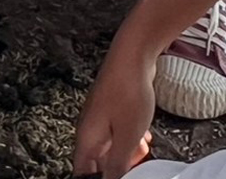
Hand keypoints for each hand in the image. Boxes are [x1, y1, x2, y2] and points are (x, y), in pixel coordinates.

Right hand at [72, 39, 158, 178]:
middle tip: (135, 166)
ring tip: (142, 152)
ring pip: (109, 147)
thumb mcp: (127, 137)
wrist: (131, 57)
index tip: (116, 177)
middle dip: (116, 169)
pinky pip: (117, 133)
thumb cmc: (127, 92)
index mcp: (87, 139)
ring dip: (125, 155)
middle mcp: (89, 129)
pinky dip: (129, 140)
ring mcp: (99, 118)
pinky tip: (143, 138)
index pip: (82, 172)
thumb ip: (118, 164)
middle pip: (97, 162)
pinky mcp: (111, 110)